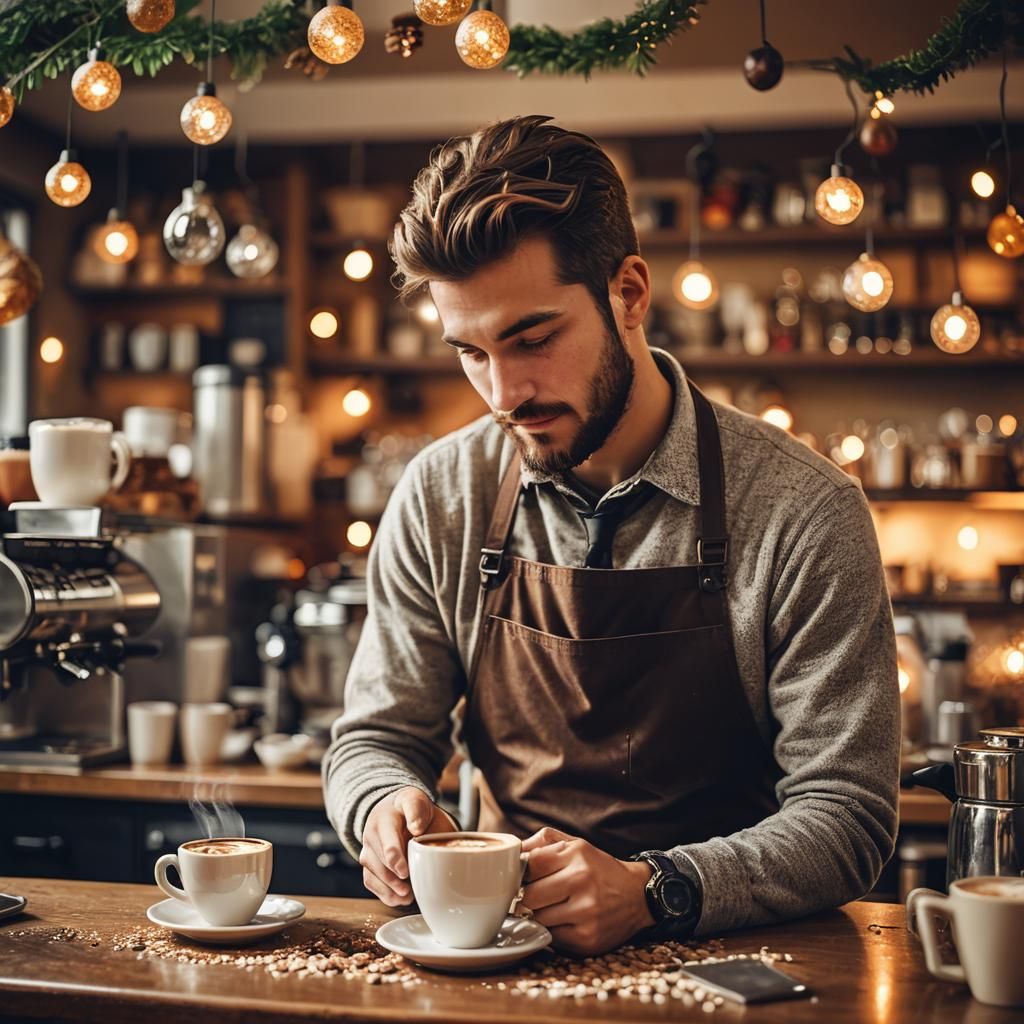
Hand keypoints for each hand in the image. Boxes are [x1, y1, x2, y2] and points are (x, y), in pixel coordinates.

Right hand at [359, 787, 456, 906]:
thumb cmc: (410, 808)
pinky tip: (400, 898)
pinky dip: (385, 894)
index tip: (404, 871)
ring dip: (390, 888)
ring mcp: (367, 850)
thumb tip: (416, 828)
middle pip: (379, 861)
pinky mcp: (368, 864)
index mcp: (384, 817)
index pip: (386, 837)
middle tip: (409, 888)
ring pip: (373, 874)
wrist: (396, 810)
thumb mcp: (416, 801)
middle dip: (393, 877)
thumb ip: (416, 811)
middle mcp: (371, 834)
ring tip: (408, 895)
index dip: (394, 856)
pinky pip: (371, 883)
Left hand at [521, 826, 654, 955]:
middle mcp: (582, 881)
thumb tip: (511, 853)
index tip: (525, 876)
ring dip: (540, 915)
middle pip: (529, 896)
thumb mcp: (575, 845)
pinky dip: (553, 930)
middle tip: (538, 895)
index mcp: (577, 854)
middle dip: (529, 896)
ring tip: (555, 907)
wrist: (638, 895)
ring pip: (538, 918)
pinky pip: (551, 937)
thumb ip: (541, 843)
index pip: (530, 864)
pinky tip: (566, 921)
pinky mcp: (587, 939)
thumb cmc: (598, 868)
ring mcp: (586, 913)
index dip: (523, 872)